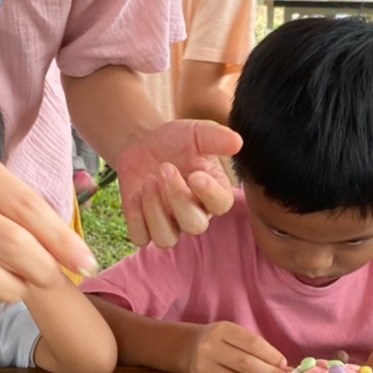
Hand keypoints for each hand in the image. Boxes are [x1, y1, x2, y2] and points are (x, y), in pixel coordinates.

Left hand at [115, 120, 241, 248]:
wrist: (145, 145)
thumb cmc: (177, 141)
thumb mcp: (197, 133)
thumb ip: (216, 137)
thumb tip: (237, 142)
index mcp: (214, 192)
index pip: (221, 204)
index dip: (210, 194)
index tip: (195, 175)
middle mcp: (194, 213)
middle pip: (194, 225)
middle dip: (178, 198)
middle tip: (165, 167)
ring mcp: (169, 223)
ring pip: (166, 239)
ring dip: (155, 211)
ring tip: (148, 180)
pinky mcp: (143, 225)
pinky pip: (141, 237)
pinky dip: (136, 218)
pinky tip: (134, 194)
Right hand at [189, 322, 288, 372]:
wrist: (191, 347)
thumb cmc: (223, 342)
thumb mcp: (237, 335)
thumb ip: (259, 349)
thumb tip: (285, 369)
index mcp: (222, 330)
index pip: (253, 343)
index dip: (272, 356)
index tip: (285, 366)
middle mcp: (209, 348)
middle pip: (246, 364)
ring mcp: (203, 368)